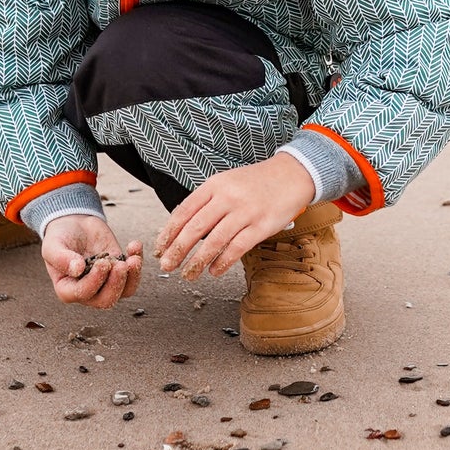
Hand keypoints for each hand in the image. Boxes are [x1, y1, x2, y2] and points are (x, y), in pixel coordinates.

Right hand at [40, 214, 143, 308]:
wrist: (74, 224)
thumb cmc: (60, 237)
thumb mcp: (53, 245)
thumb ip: (61, 258)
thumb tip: (77, 269)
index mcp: (67, 289)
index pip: (82, 294)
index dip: (94, 282)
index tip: (101, 263)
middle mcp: (88, 291)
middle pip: (106, 300)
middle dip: (116, 284)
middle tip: (120, 265)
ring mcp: (106, 282)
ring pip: (124, 292)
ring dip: (132, 278)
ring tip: (133, 258)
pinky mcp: (119, 270)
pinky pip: (133, 276)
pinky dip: (138, 264)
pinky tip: (134, 246)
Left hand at [153, 155, 314, 280]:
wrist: (291, 175)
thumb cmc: (255, 183)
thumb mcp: (226, 182)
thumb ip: (205, 201)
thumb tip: (180, 227)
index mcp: (214, 185)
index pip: (184, 211)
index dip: (169, 232)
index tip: (159, 249)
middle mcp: (228, 197)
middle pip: (195, 228)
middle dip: (177, 250)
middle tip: (166, 266)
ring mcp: (245, 212)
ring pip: (214, 241)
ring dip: (198, 261)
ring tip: (187, 274)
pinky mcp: (261, 226)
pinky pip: (237, 248)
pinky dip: (222, 262)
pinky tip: (214, 271)